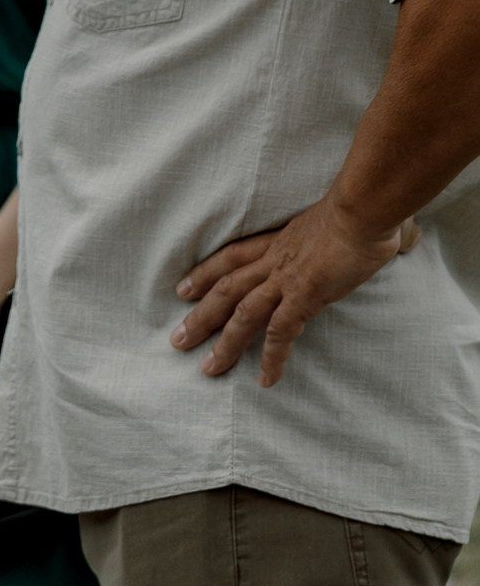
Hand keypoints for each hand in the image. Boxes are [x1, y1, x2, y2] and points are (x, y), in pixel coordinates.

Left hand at [173, 197, 420, 387]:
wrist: (365, 206)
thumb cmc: (365, 205)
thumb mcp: (353, 217)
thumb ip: (373, 231)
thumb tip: (407, 237)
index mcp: (280, 241)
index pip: (234, 257)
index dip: (206, 273)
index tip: (183, 289)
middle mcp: (275, 261)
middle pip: (226, 289)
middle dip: (200, 316)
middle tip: (178, 340)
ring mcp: (286, 279)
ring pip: (241, 315)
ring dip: (223, 343)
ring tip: (207, 368)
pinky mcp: (303, 296)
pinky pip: (280, 333)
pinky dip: (271, 358)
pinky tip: (266, 380)